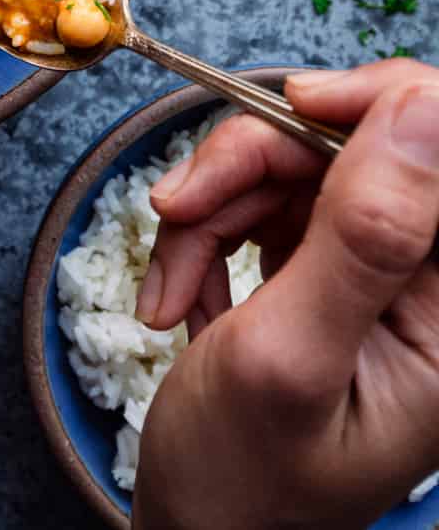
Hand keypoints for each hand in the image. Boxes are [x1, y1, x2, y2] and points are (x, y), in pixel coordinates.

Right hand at [132, 61, 438, 529]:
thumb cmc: (241, 481)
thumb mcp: (289, 355)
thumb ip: (361, 232)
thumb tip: (421, 108)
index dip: (379, 103)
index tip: (293, 106)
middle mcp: (426, 285)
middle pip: (357, 143)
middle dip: (255, 163)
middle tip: (181, 206)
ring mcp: (374, 271)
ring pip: (298, 161)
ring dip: (213, 206)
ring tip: (171, 287)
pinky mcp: (324, 264)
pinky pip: (264, 196)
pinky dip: (205, 230)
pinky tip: (180, 295)